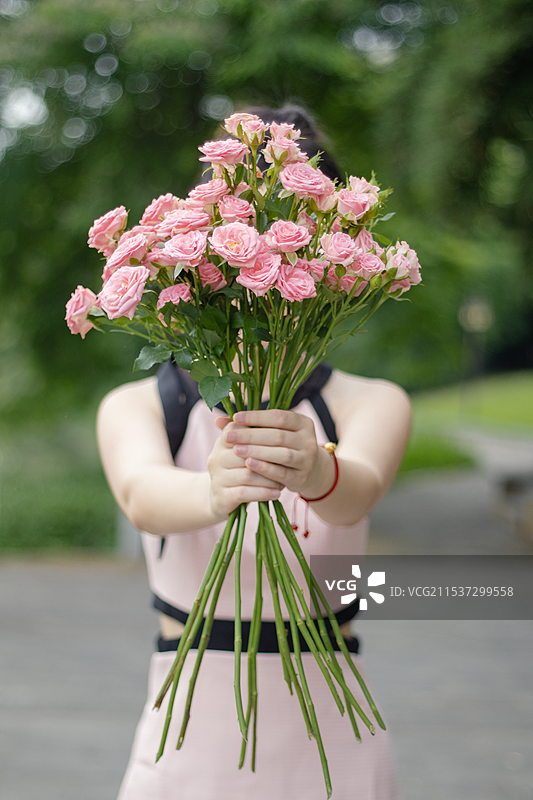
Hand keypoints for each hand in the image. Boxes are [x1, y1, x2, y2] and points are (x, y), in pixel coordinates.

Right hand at [206, 416, 283, 519]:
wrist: (220, 498)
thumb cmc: (239, 469)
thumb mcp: (246, 449)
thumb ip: (258, 434)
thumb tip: (280, 415)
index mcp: (222, 441)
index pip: (242, 431)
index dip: (264, 435)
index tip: (284, 439)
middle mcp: (216, 458)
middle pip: (246, 452)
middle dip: (269, 458)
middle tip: (289, 462)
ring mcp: (217, 478)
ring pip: (247, 474)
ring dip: (269, 478)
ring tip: (284, 480)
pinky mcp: (221, 497)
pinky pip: (244, 493)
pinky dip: (263, 493)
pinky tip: (276, 493)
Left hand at [219, 409, 334, 499]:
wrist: (310, 471)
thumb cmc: (283, 446)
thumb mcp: (271, 432)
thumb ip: (248, 425)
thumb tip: (218, 420)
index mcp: (302, 422)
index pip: (278, 416)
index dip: (256, 417)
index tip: (235, 417)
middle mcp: (308, 439)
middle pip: (278, 436)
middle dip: (251, 436)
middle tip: (229, 437)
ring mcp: (307, 459)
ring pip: (282, 454)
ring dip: (257, 452)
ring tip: (236, 450)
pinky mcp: (301, 477)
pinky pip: (282, 473)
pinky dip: (265, 469)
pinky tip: (249, 465)